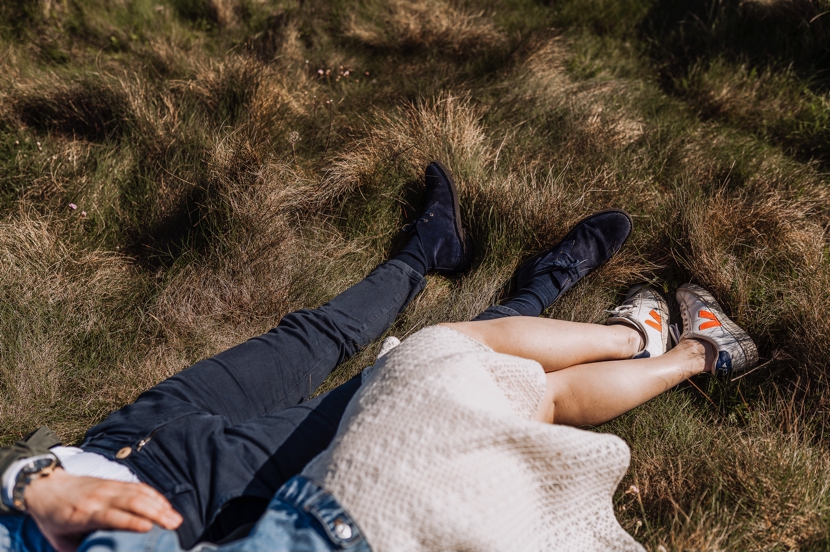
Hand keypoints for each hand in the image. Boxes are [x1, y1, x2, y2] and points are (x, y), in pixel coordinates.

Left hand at [23, 466, 182, 550]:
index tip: (147, 528)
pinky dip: (155, 496)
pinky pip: (138, 487)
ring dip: (160, 505)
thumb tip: (97, 557)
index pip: (110, 515)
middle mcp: (98, 497)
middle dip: (155, 513)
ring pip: (139, 492)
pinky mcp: (114, 482)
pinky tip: (166, 506)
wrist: (46, 485)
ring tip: (175, 519)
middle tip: (173, 525)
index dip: (130, 521)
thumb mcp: (58, 540)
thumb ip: (78, 551)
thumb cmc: (52, 517)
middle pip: (132, 501)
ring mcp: (108, 487)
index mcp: (83, 513)